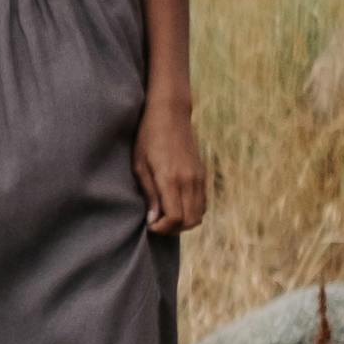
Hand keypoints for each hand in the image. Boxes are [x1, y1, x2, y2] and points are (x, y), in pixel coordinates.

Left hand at [138, 94, 215, 241]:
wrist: (171, 114)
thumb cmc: (148, 137)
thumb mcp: (140, 165)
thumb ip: (149, 194)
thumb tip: (153, 220)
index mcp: (170, 179)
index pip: (175, 218)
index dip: (163, 228)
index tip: (150, 226)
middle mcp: (189, 180)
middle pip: (190, 221)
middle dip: (173, 229)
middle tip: (157, 223)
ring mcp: (198, 177)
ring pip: (199, 214)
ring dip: (184, 222)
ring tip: (166, 216)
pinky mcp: (202, 174)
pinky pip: (203, 202)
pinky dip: (192, 211)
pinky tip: (177, 205)